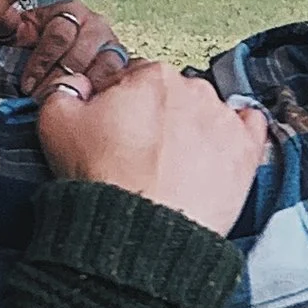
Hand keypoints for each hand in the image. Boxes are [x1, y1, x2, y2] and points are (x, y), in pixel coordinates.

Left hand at [9, 0, 140, 98]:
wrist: (60, 59)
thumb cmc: (38, 47)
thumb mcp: (20, 35)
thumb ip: (8, 28)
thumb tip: (4, 20)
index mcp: (69, 11)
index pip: (58, 35)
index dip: (42, 62)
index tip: (28, 84)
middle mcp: (95, 23)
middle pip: (80, 53)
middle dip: (59, 79)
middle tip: (43, 99)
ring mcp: (112, 44)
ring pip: (104, 66)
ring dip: (83, 88)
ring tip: (66, 103)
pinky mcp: (123, 65)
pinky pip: (119, 79)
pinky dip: (103, 92)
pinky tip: (87, 104)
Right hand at [36, 59, 268, 235]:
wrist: (144, 231)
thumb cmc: (104, 180)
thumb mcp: (57, 126)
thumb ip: (64, 91)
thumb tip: (76, 85)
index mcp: (151, 76)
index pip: (134, 78)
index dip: (119, 104)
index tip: (115, 129)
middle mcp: (193, 90)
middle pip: (172, 95)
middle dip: (157, 117)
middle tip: (141, 153)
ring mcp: (224, 120)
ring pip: (207, 113)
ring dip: (194, 129)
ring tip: (174, 165)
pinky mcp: (246, 152)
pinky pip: (250, 128)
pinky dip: (237, 135)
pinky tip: (219, 152)